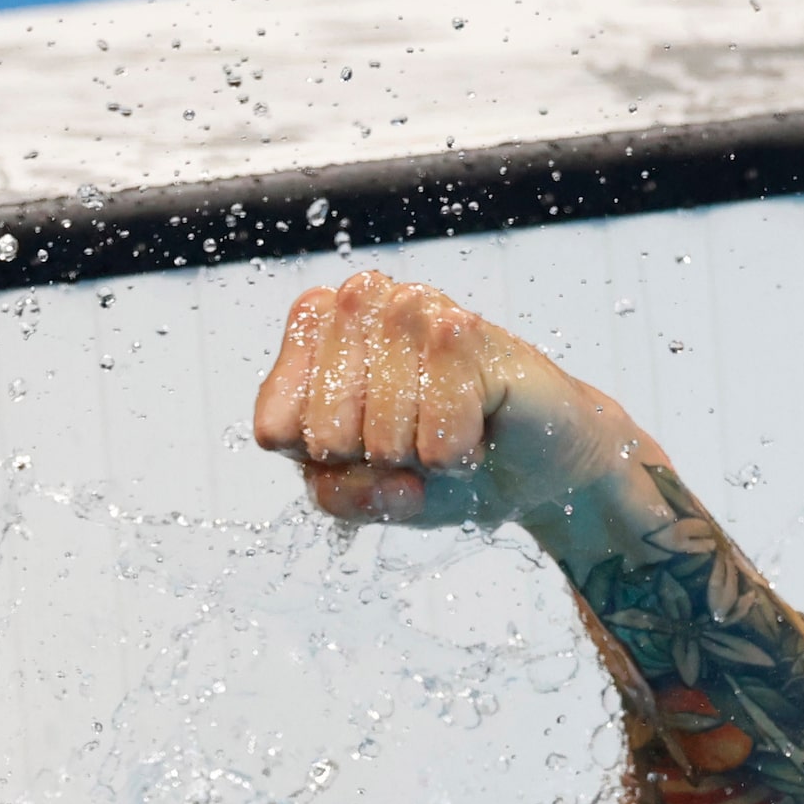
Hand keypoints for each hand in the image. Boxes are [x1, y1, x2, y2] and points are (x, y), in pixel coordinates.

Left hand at [252, 272, 644, 530]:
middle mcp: (358, 306)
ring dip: (417, 453)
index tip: (357, 454)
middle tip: (408, 445)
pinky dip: (457, 450)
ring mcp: (414, 307)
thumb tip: (375, 465)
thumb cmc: (435, 466)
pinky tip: (476, 426)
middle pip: (325, 431)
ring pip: (380, 427)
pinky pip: (438, 424)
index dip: (320, 465)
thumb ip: (339, 494)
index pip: (275, 426)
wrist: (528, 465)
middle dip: (372, 463)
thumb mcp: (367, 496)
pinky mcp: (469, 330)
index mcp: (312, 343)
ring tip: (440, 433)